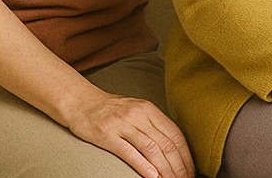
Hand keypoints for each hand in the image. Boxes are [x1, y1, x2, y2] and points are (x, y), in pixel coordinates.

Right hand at [65, 91, 193, 177]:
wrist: (80, 102)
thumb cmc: (110, 109)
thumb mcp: (137, 109)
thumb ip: (153, 124)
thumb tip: (173, 145)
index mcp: (150, 109)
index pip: (175, 134)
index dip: (185, 155)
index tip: (190, 170)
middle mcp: (139, 115)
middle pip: (166, 143)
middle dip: (178, 165)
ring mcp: (123, 125)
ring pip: (151, 149)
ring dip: (164, 169)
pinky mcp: (107, 135)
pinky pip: (129, 152)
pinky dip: (143, 166)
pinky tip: (152, 176)